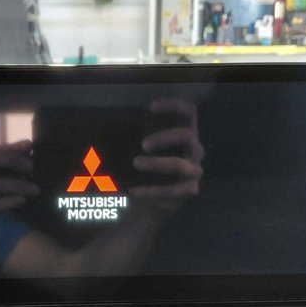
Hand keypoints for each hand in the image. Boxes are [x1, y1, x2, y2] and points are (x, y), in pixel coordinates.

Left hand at [131, 98, 203, 212]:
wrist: (155, 200)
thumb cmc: (147, 166)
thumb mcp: (141, 149)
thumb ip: (135, 137)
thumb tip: (111, 127)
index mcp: (185, 135)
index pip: (189, 112)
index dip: (173, 105)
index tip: (149, 108)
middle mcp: (194, 150)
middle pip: (186, 135)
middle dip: (164, 137)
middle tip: (143, 144)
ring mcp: (194, 171)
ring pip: (179, 165)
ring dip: (157, 163)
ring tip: (136, 163)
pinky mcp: (189, 190)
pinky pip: (171, 190)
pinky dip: (151, 190)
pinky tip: (133, 191)